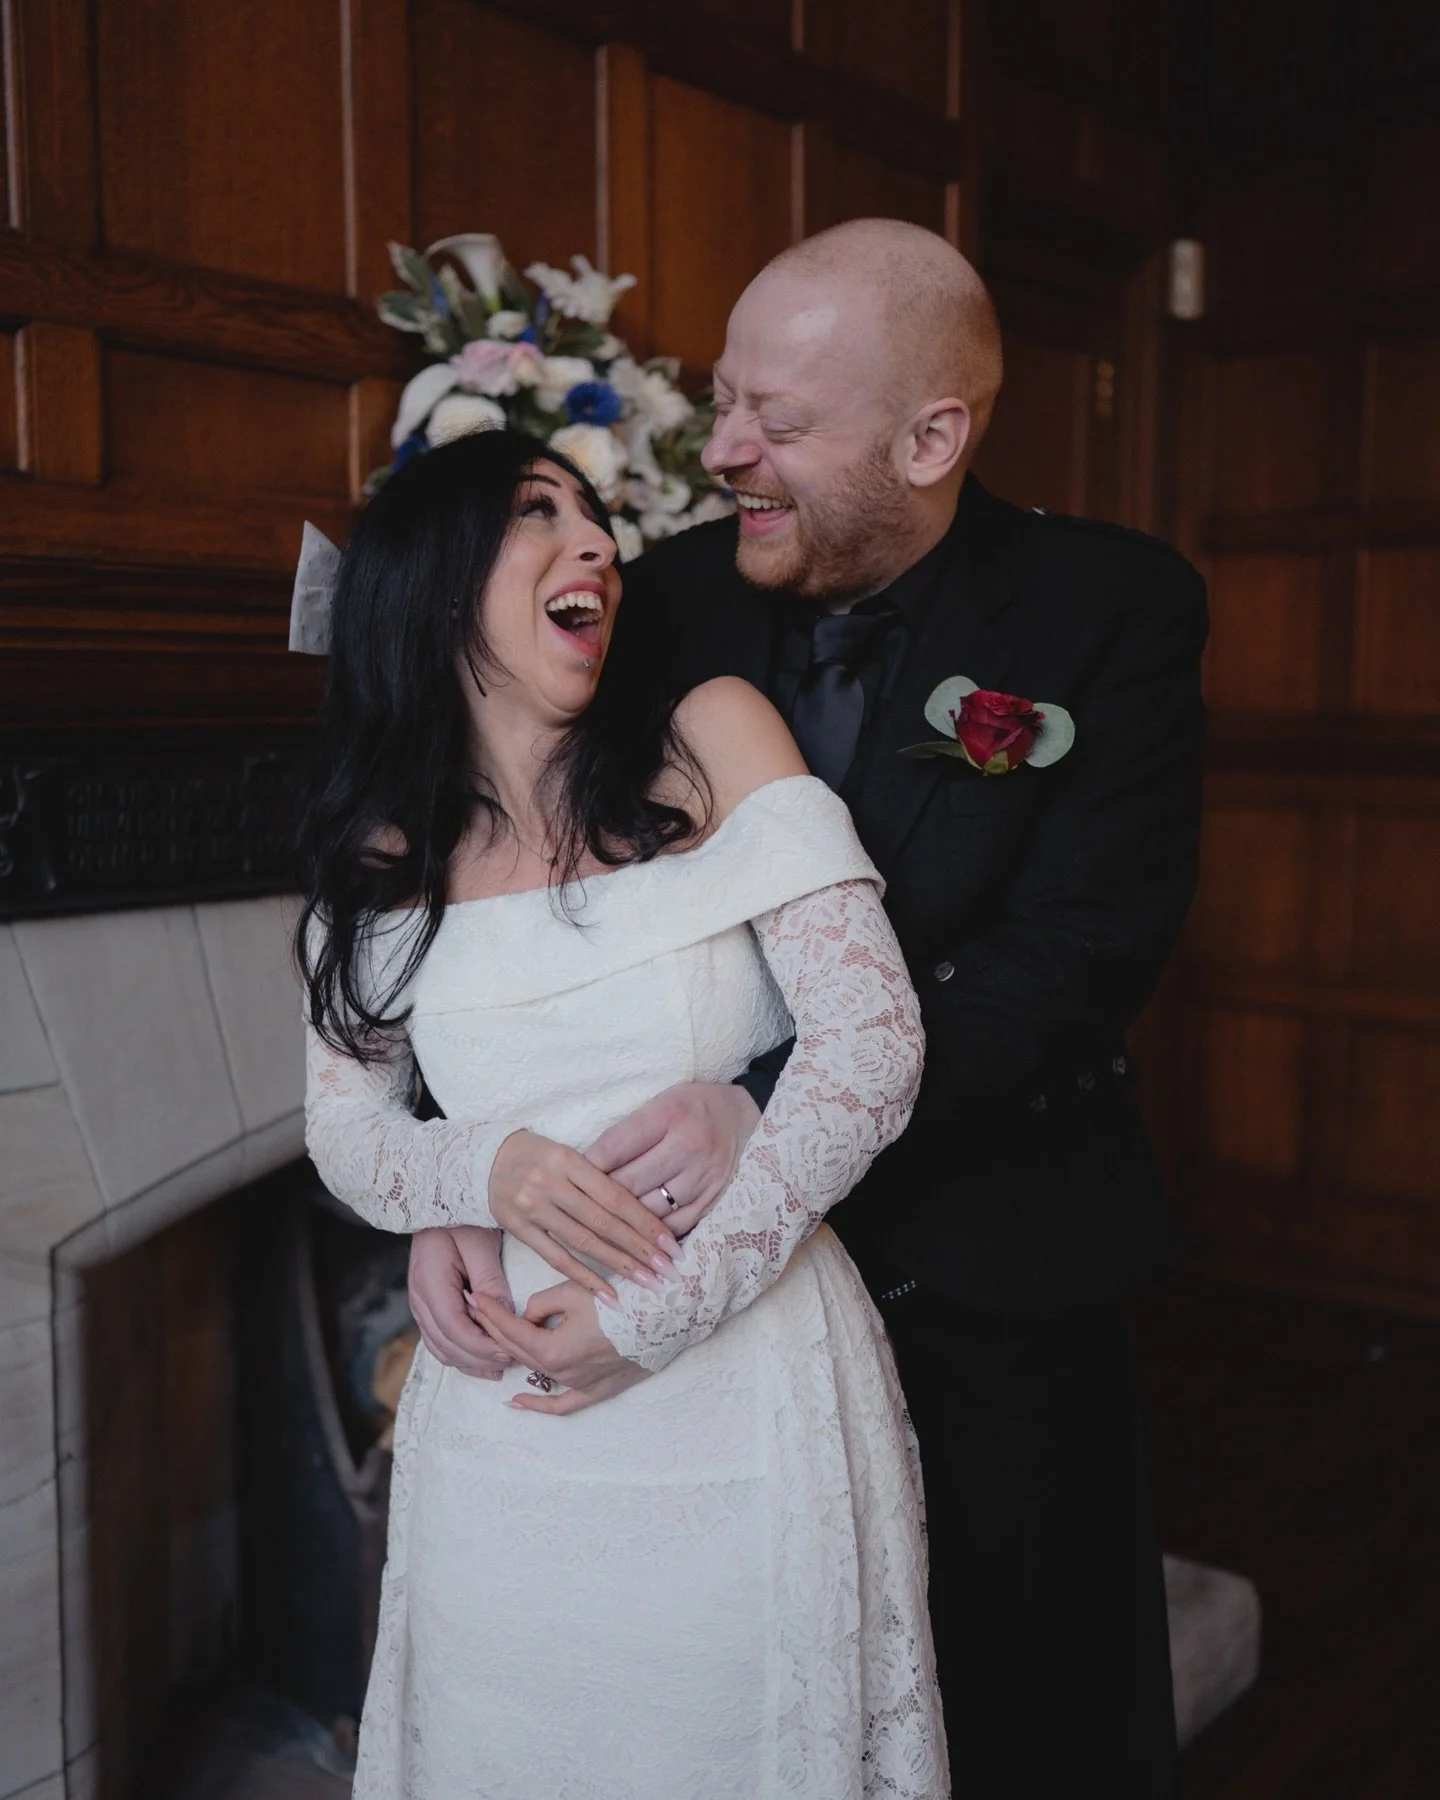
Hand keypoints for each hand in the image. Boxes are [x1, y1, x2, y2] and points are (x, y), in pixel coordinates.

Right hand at [408, 1227, 517, 1379]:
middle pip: (446, 1344)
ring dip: (470, 1361)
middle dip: (479, 1359)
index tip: (509, 1352)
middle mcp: (418, 1296)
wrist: (438, 1200)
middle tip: (512, 1361)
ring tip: (501, 1366)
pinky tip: (483, 1358)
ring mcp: (419, 1303)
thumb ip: (490, 1279)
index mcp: (430, 1281)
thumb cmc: (461, 1216)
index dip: (481, 1346)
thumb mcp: (480, 1241)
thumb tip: (504, 1315)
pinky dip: (460, 1353)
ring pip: (440, 1347)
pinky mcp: (427, 1304)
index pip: (453, 1327)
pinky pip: (439, 1339)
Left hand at [469, 1281, 650, 1415]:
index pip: (511, 1329)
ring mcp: (579, 1385)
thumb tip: (527, 1315)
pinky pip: (562, 1405)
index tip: (474, 1297)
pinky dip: (538, 1406)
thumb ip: (541, 1304)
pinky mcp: (596, 1390)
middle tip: (477, 1307)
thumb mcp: (575, 1291)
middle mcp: (562, 1373)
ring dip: (513, 1352)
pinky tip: (517, 1403)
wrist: (665, 1318)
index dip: (490, 1311)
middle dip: (493, 1327)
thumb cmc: (621, 1301)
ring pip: (535, 1370)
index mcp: (553, 1350)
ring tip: (494, 1335)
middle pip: (518, 1350)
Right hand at [488, 1129, 680, 1301]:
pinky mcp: (517, 1228)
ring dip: (619, 1266)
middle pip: (604, 1222)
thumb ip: (598, 1179)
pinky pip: (556, 1258)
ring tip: (647, 1282)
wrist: (484, 1160)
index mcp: (569, 1159)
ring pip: (583, 1242)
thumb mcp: (567, 1154)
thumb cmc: (538, 1156)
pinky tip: (609, 1294)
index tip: (671, 1243)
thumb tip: (644, 1211)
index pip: (616, 1196)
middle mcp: (550, 1183)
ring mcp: (532, 1207)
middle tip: (668, 1269)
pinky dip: (585, 1277)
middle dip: (640, 1248)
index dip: (646, 1221)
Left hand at [585, 1082, 760, 1235]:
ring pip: (648, 1211)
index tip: (567, 1178)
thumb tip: (587, 1165)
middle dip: (597, 1198)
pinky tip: (635, 1236)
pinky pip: (674, 1226)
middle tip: (576, 1207)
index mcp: (669, 1115)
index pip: (614, 1147)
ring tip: (599, 1225)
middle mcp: (687, 1147)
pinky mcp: (713, 1199)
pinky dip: (652, 1233)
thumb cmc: (692, 1107)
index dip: (587, 1166)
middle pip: (628, 1184)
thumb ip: (629, 1132)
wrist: (745, 1116)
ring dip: (622, 1221)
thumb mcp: (661, 1102)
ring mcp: (702, 1177)